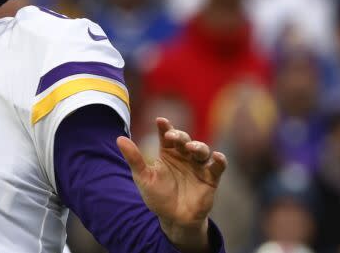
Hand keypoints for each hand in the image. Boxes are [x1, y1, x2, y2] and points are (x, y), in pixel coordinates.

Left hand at [117, 119, 226, 252]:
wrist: (173, 219)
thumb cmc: (157, 196)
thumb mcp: (143, 177)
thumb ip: (134, 158)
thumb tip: (119, 138)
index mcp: (168, 153)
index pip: (167, 136)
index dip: (165, 127)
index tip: (160, 120)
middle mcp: (184, 156)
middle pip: (184, 140)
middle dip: (179, 136)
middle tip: (172, 136)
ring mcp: (198, 166)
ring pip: (201, 150)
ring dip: (198, 146)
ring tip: (191, 147)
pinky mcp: (210, 178)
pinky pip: (218, 167)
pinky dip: (220, 161)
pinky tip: (217, 156)